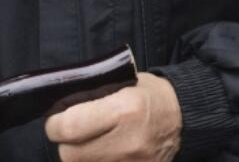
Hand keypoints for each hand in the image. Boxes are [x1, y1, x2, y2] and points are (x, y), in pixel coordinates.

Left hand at [45, 72, 180, 161]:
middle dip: (65, 143)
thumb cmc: (148, 95)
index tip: (55, 121)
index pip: (70, 126)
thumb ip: (91, 97)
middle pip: (71, 155)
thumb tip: (59, 110)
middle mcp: (128, 142)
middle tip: (70, 133)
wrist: (183, 117)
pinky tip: (99, 155)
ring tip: (87, 144)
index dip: (55, 125)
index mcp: (123, 110)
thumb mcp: (121, 84)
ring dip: (79, 157)